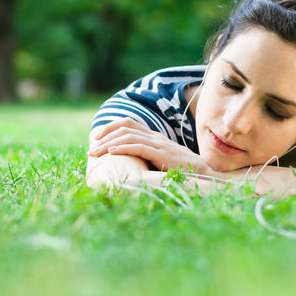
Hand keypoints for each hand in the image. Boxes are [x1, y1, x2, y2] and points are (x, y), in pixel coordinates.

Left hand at [88, 118, 210, 173]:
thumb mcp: (161, 160)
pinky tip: (111, 153)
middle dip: (104, 137)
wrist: (203, 172)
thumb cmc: (182, 169)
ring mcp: (158, 144)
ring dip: (108, 144)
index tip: (97, 138)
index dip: (111, 127)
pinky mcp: (161, 154)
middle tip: (92, 149)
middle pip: (124, 128)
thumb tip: (127, 164)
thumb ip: (147, 157)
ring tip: (95, 153)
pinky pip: (138, 147)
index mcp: (154, 136)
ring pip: (127, 137)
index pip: (128, 123)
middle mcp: (154, 136)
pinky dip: (122, 148)